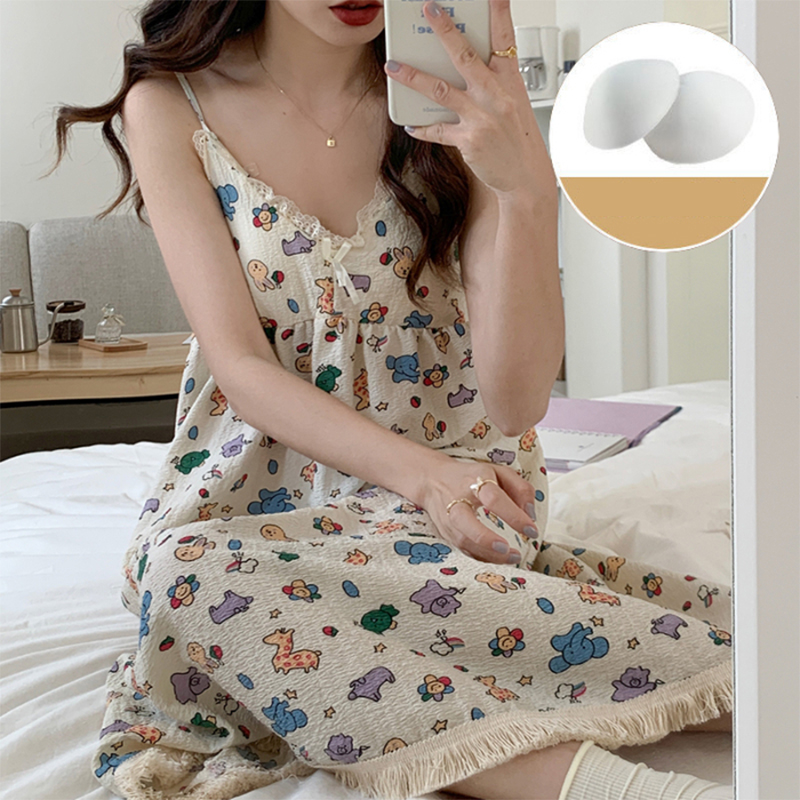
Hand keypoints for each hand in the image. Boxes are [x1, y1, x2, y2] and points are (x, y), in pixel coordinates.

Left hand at [384, 0, 539, 195]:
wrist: (526, 177)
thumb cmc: (519, 140)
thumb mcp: (514, 104)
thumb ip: (493, 83)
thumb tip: (463, 68)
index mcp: (510, 82)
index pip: (505, 38)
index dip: (499, 12)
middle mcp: (495, 96)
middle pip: (465, 56)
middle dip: (445, 31)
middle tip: (429, 9)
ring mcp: (481, 117)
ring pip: (441, 89)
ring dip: (413, 77)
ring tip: (393, 66)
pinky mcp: (468, 140)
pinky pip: (438, 130)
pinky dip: (422, 128)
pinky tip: (410, 125)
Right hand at [417, 453, 539, 564]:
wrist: (433, 479)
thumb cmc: (472, 476)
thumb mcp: (499, 472)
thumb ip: (520, 489)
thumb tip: (530, 514)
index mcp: (474, 481)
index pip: (494, 498)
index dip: (513, 515)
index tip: (531, 530)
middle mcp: (457, 500)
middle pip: (466, 521)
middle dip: (486, 538)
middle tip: (507, 549)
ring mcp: (448, 518)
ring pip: (464, 541)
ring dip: (488, 554)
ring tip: (512, 557)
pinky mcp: (445, 532)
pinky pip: (463, 549)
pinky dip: (482, 557)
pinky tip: (499, 558)